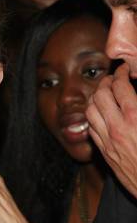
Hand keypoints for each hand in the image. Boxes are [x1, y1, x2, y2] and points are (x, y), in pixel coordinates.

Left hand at [86, 63, 136, 197]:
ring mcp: (108, 141)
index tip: (125, 70)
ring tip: (105, 93)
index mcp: (135, 118)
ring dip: (96, 98)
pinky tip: (102, 113)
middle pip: (100, 95)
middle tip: (113, 78)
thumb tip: (134, 92)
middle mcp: (118, 129)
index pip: (120, 86)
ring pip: (90, 111)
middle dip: (105, 82)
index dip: (121, 72)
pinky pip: (91, 128)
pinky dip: (93, 115)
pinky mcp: (105, 152)